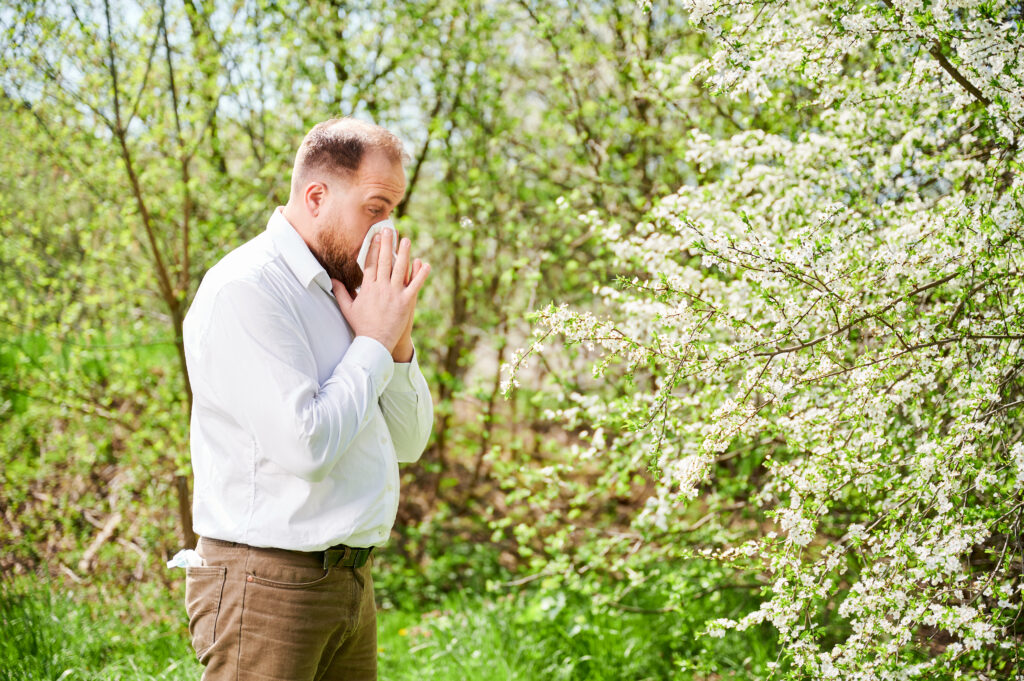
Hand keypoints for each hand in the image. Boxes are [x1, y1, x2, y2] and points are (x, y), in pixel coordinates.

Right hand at [332, 229, 429, 354]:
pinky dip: (420, 274)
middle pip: (385, 261)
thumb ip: (341, 292)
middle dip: (387, 243)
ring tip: (406, 239)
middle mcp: (381, 288)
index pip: (371, 263)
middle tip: (389, 229)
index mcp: (367, 288)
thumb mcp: (347, 308)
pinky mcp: (406, 302)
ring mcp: (394, 294)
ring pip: (400, 269)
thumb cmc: (361, 326)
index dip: (374, 248)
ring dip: (404, 253)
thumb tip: (332, 279)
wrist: (375, 342)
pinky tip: (425, 263)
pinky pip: (415, 285)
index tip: (376, 236)